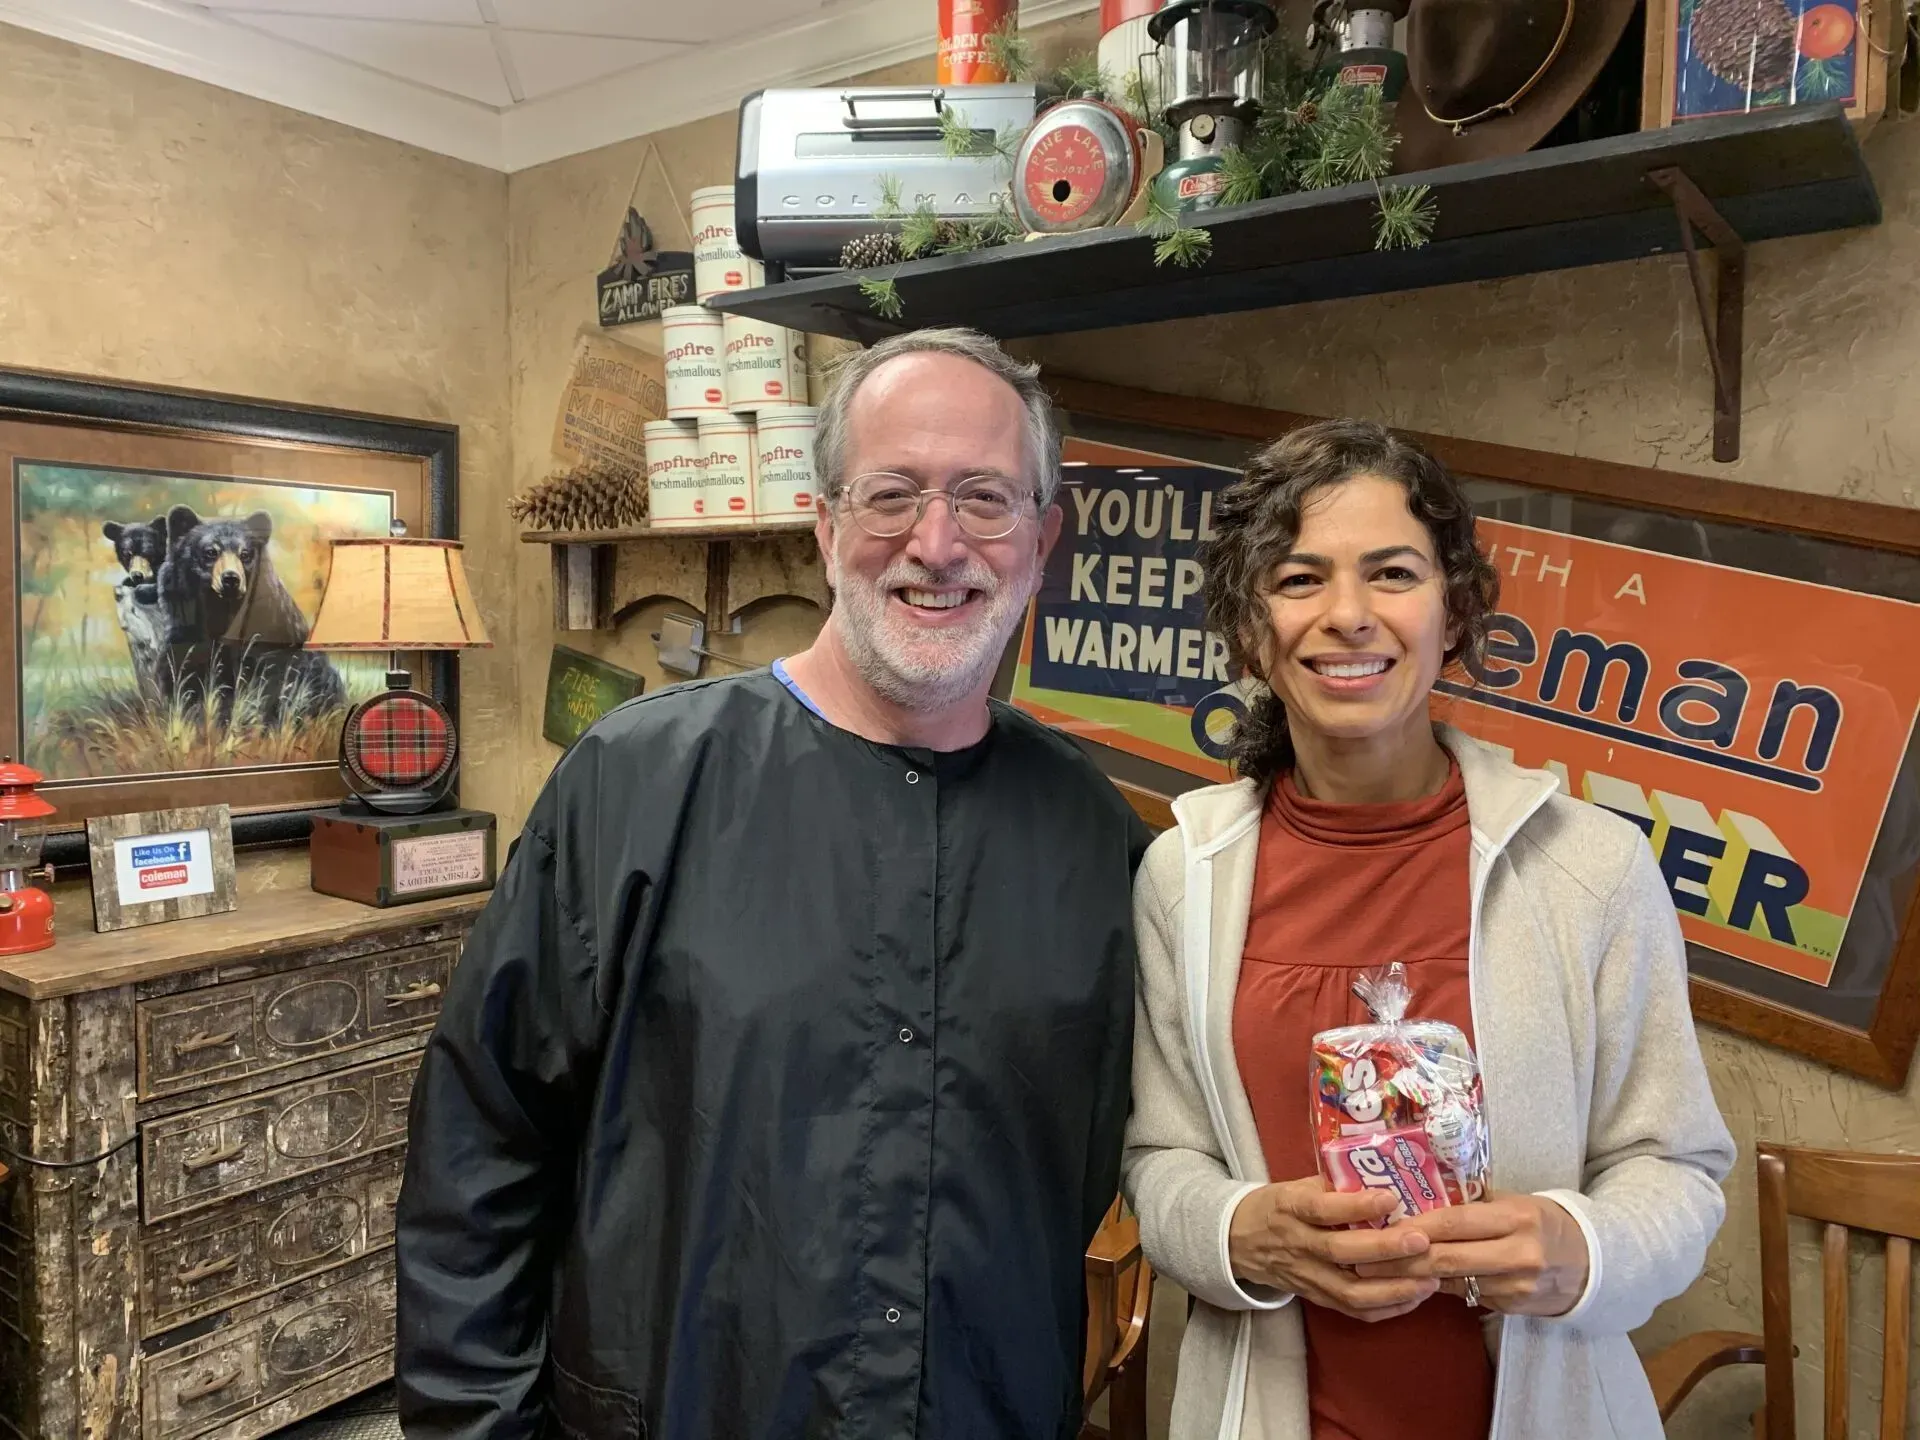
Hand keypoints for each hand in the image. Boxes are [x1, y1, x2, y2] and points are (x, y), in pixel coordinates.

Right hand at [1227, 1177, 1439, 1322]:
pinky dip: (1386, 1309)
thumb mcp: (1296, 1186)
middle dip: (1385, 1249)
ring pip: (1351, 1291)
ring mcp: (1307, 1277)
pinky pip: (1353, 1311)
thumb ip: (1334, 1185)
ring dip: (1393, 1288)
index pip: (1322, 1210)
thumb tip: (1383, 1174)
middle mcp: (1298, 1245)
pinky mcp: (1316, 1299)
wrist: (1237, 1241)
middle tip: (1422, 1241)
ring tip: (1429, 1278)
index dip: (1355, 1206)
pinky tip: (1413, 1297)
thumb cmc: (1276, 1206)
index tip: (1390, 1197)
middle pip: (1341, 1252)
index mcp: (1290, 1209)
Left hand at [1354, 1190, 1589, 1316]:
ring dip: (1409, 1279)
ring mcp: (1515, 1285)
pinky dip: (1435, 1288)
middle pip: (1448, 1258)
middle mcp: (1517, 1253)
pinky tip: (1406, 1284)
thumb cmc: (1541, 1221)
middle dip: (1400, 1260)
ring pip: (1452, 1281)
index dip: (1416, 1226)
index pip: (1456, 1221)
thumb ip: (1473, 1202)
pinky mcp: (1511, 1307)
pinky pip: (1465, 1295)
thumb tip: (1419, 1194)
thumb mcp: (1514, 1202)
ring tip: (1372, 1272)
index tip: (1380, 1227)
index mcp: (1516, 1218)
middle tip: (1360, 1257)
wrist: (1590, 1263)